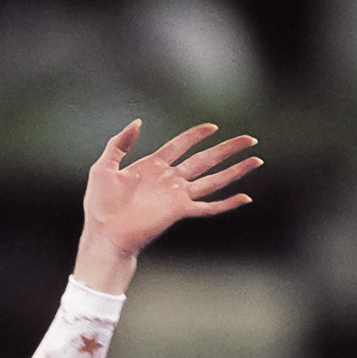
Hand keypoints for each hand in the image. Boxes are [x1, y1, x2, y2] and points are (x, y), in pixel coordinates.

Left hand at [74, 120, 260, 295]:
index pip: (180, 145)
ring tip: (257, 160)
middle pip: (205, 159)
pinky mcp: (179, 211)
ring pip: (213, 179)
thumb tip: (138, 123)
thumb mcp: (104, 167)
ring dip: (235, 170)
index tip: (213, 126)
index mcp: (152, 166)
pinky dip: (227, 203)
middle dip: (228, 149)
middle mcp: (169, 180)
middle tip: (250, 139)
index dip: (196, 135)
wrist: (104, 234)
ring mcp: (177, 195)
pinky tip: (245, 198)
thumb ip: (119, 143)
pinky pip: (208, 206)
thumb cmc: (100, 206)